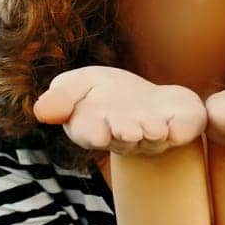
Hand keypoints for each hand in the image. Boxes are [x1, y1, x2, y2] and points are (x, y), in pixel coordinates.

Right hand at [33, 66, 206, 155]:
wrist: (151, 103)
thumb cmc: (109, 95)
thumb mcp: (80, 85)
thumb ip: (62, 96)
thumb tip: (41, 111)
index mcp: (95, 128)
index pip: (88, 133)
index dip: (92, 133)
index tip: (96, 133)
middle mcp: (125, 138)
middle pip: (123, 137)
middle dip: (126, 132)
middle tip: (128, 130)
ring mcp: (155, 137)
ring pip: (152, 139)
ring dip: (152, 133)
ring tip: (154, 129)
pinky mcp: (181, 129)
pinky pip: (182, 131)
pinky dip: (181, 128)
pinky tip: (176, 126)